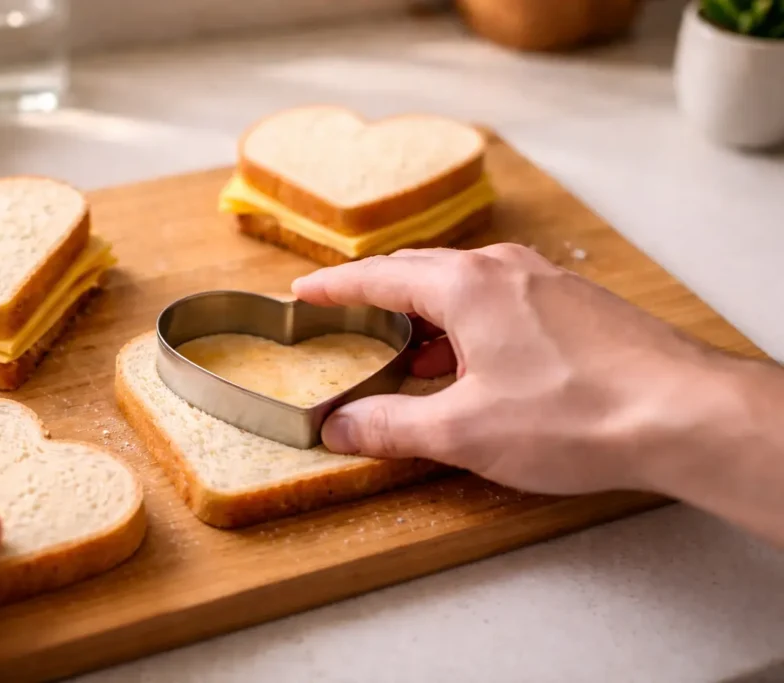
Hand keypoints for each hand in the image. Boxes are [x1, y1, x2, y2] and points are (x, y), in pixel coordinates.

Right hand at [292, 244, 749, 496]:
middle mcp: (505, 270)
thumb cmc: (576, 416)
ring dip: (429, 314)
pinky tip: (476, 363)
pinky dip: (471, 323)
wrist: (684, 414)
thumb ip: (391, 427)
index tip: (304, 291)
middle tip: (349, 318)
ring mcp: (546, 282)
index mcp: (467, 287)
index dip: (335, 287)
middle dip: (379, 296)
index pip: (380, 277)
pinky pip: (504, 299)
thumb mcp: (463, 432)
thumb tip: (340, 428)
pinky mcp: (577, 304)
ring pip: (467, 285)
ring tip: (411, 355)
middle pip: (421, 271)